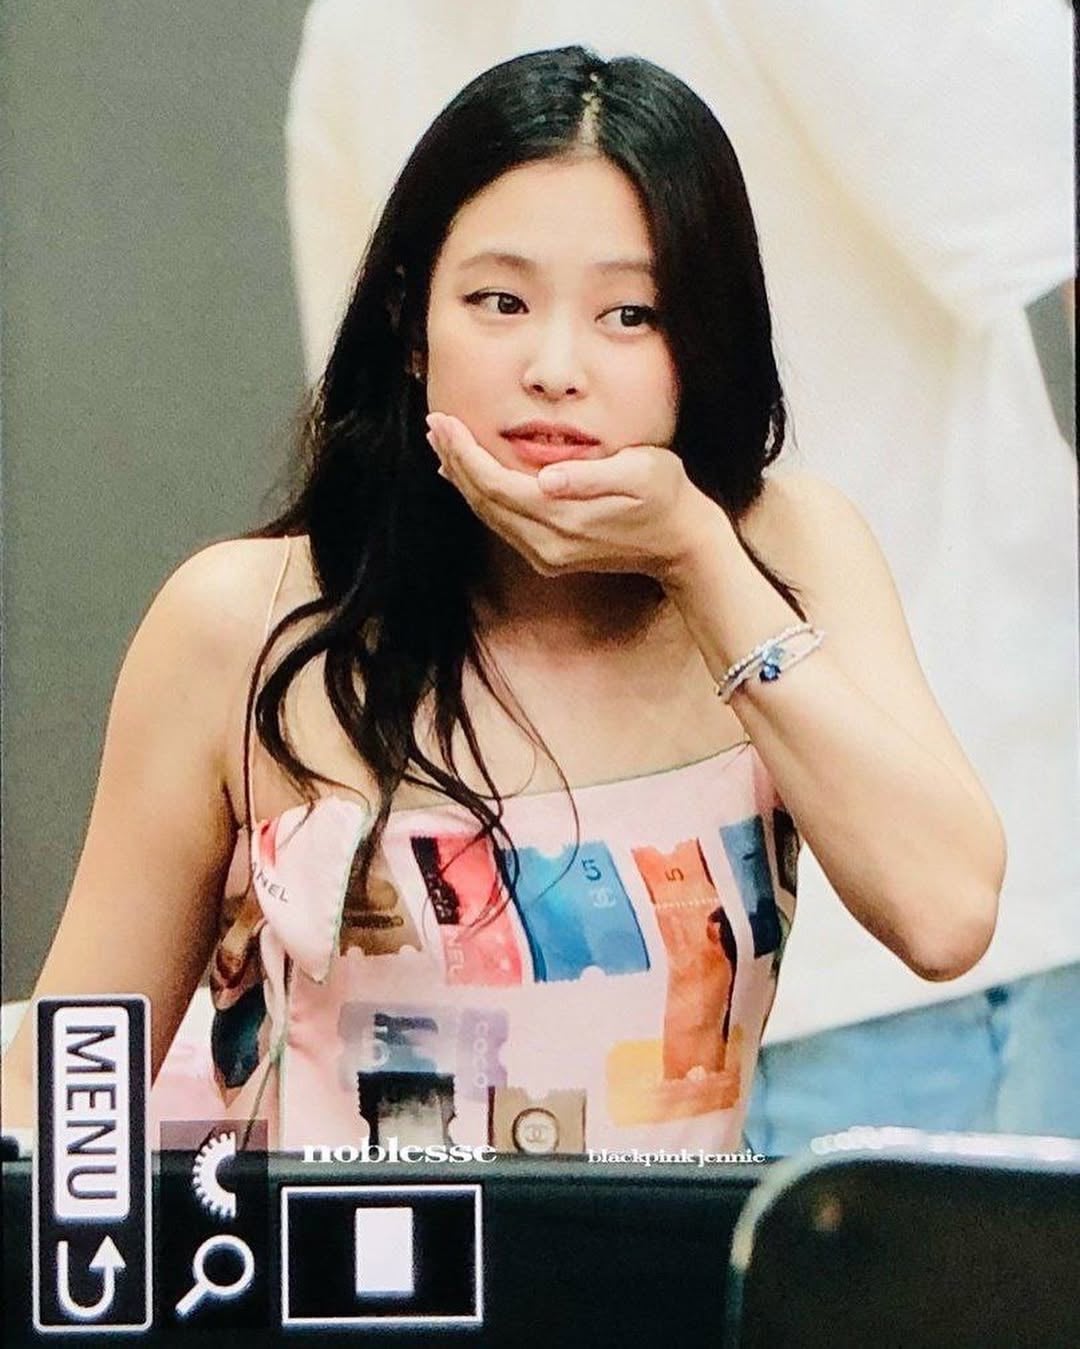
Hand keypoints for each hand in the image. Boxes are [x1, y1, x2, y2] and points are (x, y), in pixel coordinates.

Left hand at [425, 412, 722, 583]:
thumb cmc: (667, 498)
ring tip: (443, 445)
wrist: (681, 545)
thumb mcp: (642, 474)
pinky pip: (502, 524)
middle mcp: (547, 544)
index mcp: (564, 519)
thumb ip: (592, 476)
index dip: (465, 453)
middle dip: (455, 461)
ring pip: (489, 514)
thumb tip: (548, 478)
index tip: (444, 422)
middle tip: (435, 424)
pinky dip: (481, 497)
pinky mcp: (548, 556)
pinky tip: (469, 478)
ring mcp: (546, 555)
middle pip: (484, 500)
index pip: (497, 484)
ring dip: (463, 479)